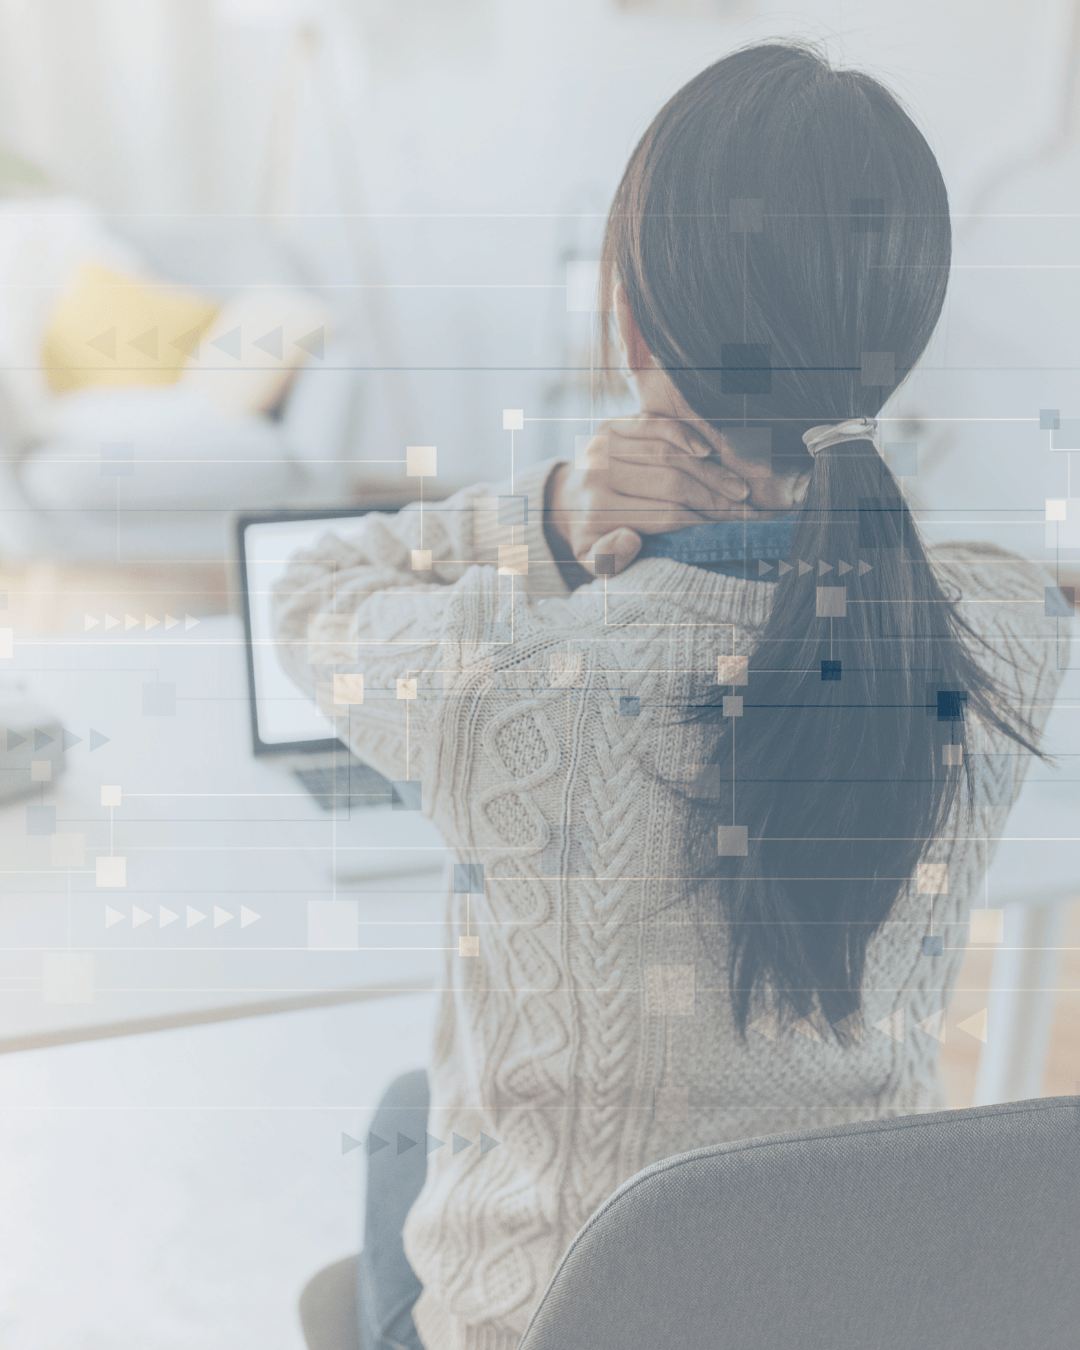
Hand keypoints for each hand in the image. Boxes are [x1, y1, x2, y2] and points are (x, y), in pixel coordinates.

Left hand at [545, 412, 779, 574]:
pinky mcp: (613, 424)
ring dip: (710, 471)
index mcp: (597, 509)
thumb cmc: (591, 536)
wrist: (567, 501)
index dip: (703, 523)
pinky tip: (710, 451)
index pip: (664, 515)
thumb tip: (631, 540)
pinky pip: (656, 425)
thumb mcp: (592, 561)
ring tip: (740, 489)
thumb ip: (609, 560)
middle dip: (715, 498)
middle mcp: (598, 472)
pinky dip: (686, 435)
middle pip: (671, 482)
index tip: (732, 531)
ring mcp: (604, 444)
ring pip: (669, 454)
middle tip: (748, 512)